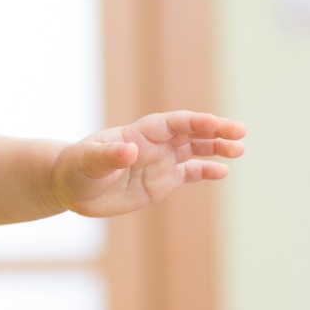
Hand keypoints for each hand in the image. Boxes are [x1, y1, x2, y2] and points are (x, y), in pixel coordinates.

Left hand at [52, 110, 246, 217]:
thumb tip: (130, 151)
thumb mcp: (89, 163)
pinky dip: (205, 171)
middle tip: (240, 132)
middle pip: (190, 132)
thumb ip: (109, 156)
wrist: (69, 187)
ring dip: (216, 148)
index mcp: (138, 134)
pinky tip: (222, 171)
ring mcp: (158, 162)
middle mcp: (153, 145)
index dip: (196, 122)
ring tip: (239, 149)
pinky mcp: (159, 182)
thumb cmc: (76, 169)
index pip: (173, 123)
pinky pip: (188, 173)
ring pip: (194, 150)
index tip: (217, 125)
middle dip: (215, 130)